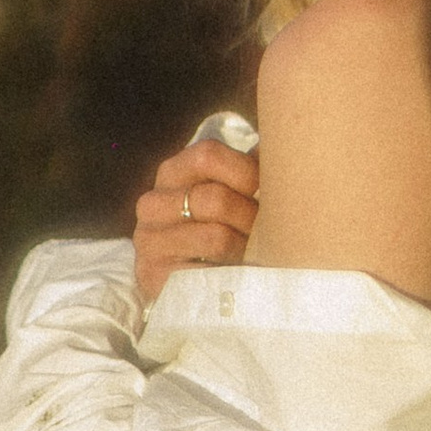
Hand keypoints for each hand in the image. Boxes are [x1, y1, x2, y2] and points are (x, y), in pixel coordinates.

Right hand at [132, 137, 259, 302]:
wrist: (179, 285)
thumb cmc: (212, 230)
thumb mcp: (223, 195)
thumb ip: (247, 171)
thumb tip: (280, 146)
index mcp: (172, 173)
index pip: (207, 155)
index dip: (246, 172)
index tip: (268, 192)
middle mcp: (153, 203)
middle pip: (215, 199)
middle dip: (251, 218)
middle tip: (271, 233)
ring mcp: (149, 240)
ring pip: (216, 238)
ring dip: (245, 249)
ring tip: (256, 255)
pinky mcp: (154, 276)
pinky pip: (205, 274)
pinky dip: (229, 276)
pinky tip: (238, 276)